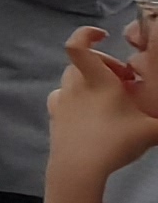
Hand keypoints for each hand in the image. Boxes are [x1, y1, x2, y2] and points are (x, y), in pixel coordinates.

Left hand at [49, 27, 157, 178]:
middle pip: (84, 63)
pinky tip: (90, 111)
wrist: (78, 168)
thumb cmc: (114, 143)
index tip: (102, 35)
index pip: (78, 46)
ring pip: (73, 78)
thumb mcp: (152, 131)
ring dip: (90, 81)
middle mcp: (75, 86)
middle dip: (105, 65)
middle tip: (126, 82)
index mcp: (97, 81)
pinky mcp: (54, 116)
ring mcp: (62, 100)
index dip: (86, 34)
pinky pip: (63, 97)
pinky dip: (76, 97)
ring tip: (111, 97)